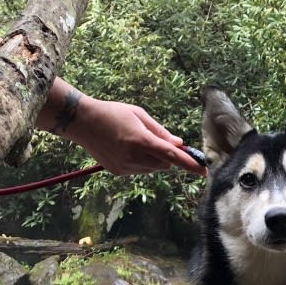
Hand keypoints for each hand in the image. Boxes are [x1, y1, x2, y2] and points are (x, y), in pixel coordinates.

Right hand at [67, 95, 206, 176]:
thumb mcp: (139, 115)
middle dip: (167, 156)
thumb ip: (160, 132)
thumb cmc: (113, 112)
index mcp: (141, 141)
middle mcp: (134, 157)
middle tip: (158, 141)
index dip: (189, 164)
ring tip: (136, 141)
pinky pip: (139, 170)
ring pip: (152, 169)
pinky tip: (126, 149)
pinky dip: (141, 163)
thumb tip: (179, 144)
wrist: (82, 122)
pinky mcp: (118, 172)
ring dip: (154, 160)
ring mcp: (125, 167)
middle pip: (164, 164)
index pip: (172, 156)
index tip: (203, 170)